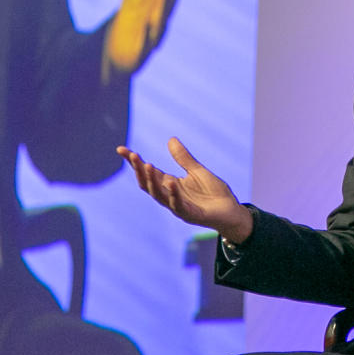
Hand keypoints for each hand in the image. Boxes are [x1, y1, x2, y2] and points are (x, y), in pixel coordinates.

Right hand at [116, 138, 251, 242]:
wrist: (232, 212)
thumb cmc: (214, 193)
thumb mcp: (198, 171)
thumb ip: (184, 158)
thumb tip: (171, 139)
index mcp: (170, 185)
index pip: (148, 172)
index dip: (134, 162)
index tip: (121, 149)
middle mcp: (170, 196)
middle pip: (148, 183)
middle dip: (139, 170)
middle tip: (133, 155)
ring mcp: (178, 206)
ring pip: (159, 195)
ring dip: (152, 181)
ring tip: (147, 165)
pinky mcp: (191, 215)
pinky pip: (178, 205)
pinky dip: (173, 194)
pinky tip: (170, 182)